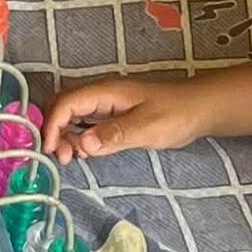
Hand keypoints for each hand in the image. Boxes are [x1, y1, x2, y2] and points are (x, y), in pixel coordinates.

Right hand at [42, 74, 210, 164]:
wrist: (200, 109)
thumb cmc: (176, 114)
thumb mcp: (147, 127)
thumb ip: (114, 135)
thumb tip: (82, 145)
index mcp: (106, 92)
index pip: (66, 103)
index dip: (52, 125)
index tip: (51, 150)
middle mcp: (101, 96)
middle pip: (63, 107)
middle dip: (54, 130)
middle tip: (62, 157)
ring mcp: (106, 105)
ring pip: (72, 117)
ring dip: (65, 136)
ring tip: (70, 159)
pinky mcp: (112, 116)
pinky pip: (85, 124)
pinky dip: (77, 138)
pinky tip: (83, 153)